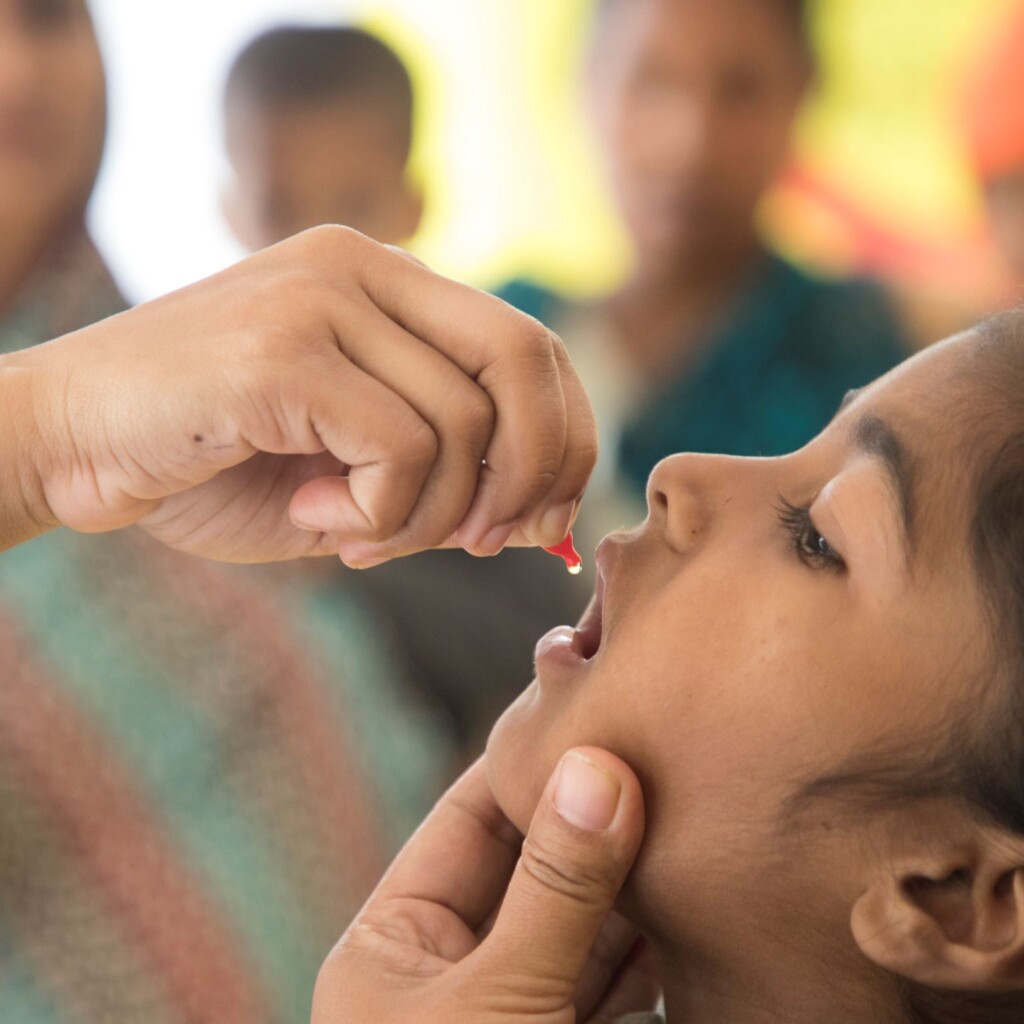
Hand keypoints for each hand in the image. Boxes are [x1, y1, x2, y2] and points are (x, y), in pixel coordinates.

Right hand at [1, 227, 595, 562]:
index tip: (544, 521)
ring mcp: (321, 297)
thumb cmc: (215, 466)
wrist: (69, 448)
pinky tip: (312, 519)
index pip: (532, 348)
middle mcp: (363, 266)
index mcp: (387, 282)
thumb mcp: (356, 481)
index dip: (567, 440)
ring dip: (427, 518)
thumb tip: (547, 523)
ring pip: (462, 425)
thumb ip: (448, 484)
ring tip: (351, 534)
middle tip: (488, 542)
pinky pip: (400, 449)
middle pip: (526, 361)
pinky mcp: (283, 347)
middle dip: (536, 472)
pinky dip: (377, 514)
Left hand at [313, 749, 655, 1023]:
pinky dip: (645, 956)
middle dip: (590, 822)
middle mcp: (449, 974)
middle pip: (530, 869)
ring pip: (577, 925)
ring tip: (681, 824)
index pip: (465, 822)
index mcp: (391, 950)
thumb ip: (552, 891)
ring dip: (627, 886)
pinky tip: (680, 918)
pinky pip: (608, 984)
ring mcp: (509, 1011)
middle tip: (653, 761)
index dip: (522, 765)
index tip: (583, 711)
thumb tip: (599, 769)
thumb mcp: (496, 1001)